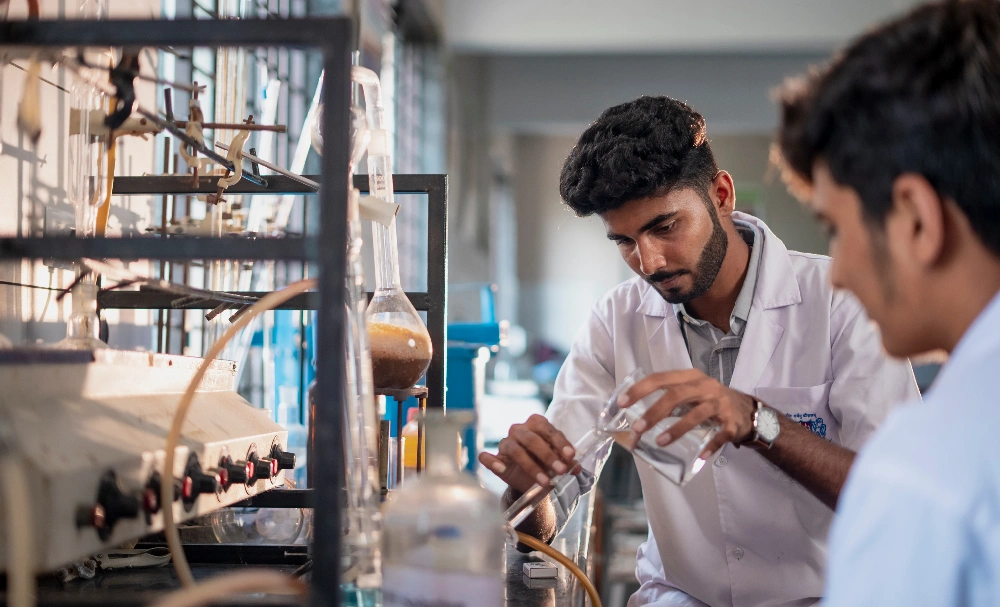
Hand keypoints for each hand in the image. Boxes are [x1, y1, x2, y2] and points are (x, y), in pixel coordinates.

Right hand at [479, 414, 577, 493]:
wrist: (531, 477)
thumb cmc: (546, 462)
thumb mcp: (559, 460)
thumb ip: (566, 461)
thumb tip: (576, 467)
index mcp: (536, 423)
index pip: (548, 429)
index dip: (560, 443)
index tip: (571, 456)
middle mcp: (519, 429)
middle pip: (531, 439)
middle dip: (548, 455)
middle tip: (561, 471)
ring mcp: (505, 443)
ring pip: (514, 449)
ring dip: (530, 466)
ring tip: (545, 481)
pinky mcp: (495, 458)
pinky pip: (487, 457)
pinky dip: (492, 461)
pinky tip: (501, 468)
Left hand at [617, 369, 756, 457]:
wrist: (748, 410)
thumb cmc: (710, 401)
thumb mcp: (691, 393)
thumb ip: (669, 402)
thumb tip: (637, 422)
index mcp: (690, 377)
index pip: (660, 378)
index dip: (640, 389)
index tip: (622, 403)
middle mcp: (705, 387)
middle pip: (676, 395)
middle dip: (655, 411)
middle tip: (638, 427)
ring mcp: (720, 404)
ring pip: (697, 414)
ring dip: (677, 429)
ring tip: (660, 442)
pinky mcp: (732, 423)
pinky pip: (720, 435)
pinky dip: (710, 446)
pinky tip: (700, 456)